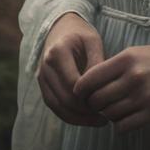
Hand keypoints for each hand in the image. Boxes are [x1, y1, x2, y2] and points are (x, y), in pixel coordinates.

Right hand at [37, 12, 109, 126]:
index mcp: (57, 53)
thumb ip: (97, 61)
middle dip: (85, 111)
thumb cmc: (80, 34)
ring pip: (58, 107)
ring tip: (98, 121)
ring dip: (78, 118)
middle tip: (105, 117)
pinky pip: (55, 106)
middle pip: (64, 98)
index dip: (89, 96)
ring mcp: (42, 78)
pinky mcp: (43, 86)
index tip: (107, 102)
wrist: (60, 28)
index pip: (73, 83)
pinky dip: (70, 115)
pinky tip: (87, 118)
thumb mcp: (92, 40)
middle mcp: (45, 67)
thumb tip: (101, 88)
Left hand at [72, 44, 149, 133]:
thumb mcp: (142, 52)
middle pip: (97, 100)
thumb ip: (119, 65)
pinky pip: (124, 126)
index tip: (83, 95)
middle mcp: (132, 76)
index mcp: (127, 58)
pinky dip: (121, 125)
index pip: (90, 78)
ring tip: (117, 109)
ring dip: (109, 115)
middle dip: (94, 105)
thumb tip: (96, 81)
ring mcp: (143, 95)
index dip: (82, 90)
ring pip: (109, 115)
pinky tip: (128, 118)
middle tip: (100, 105)